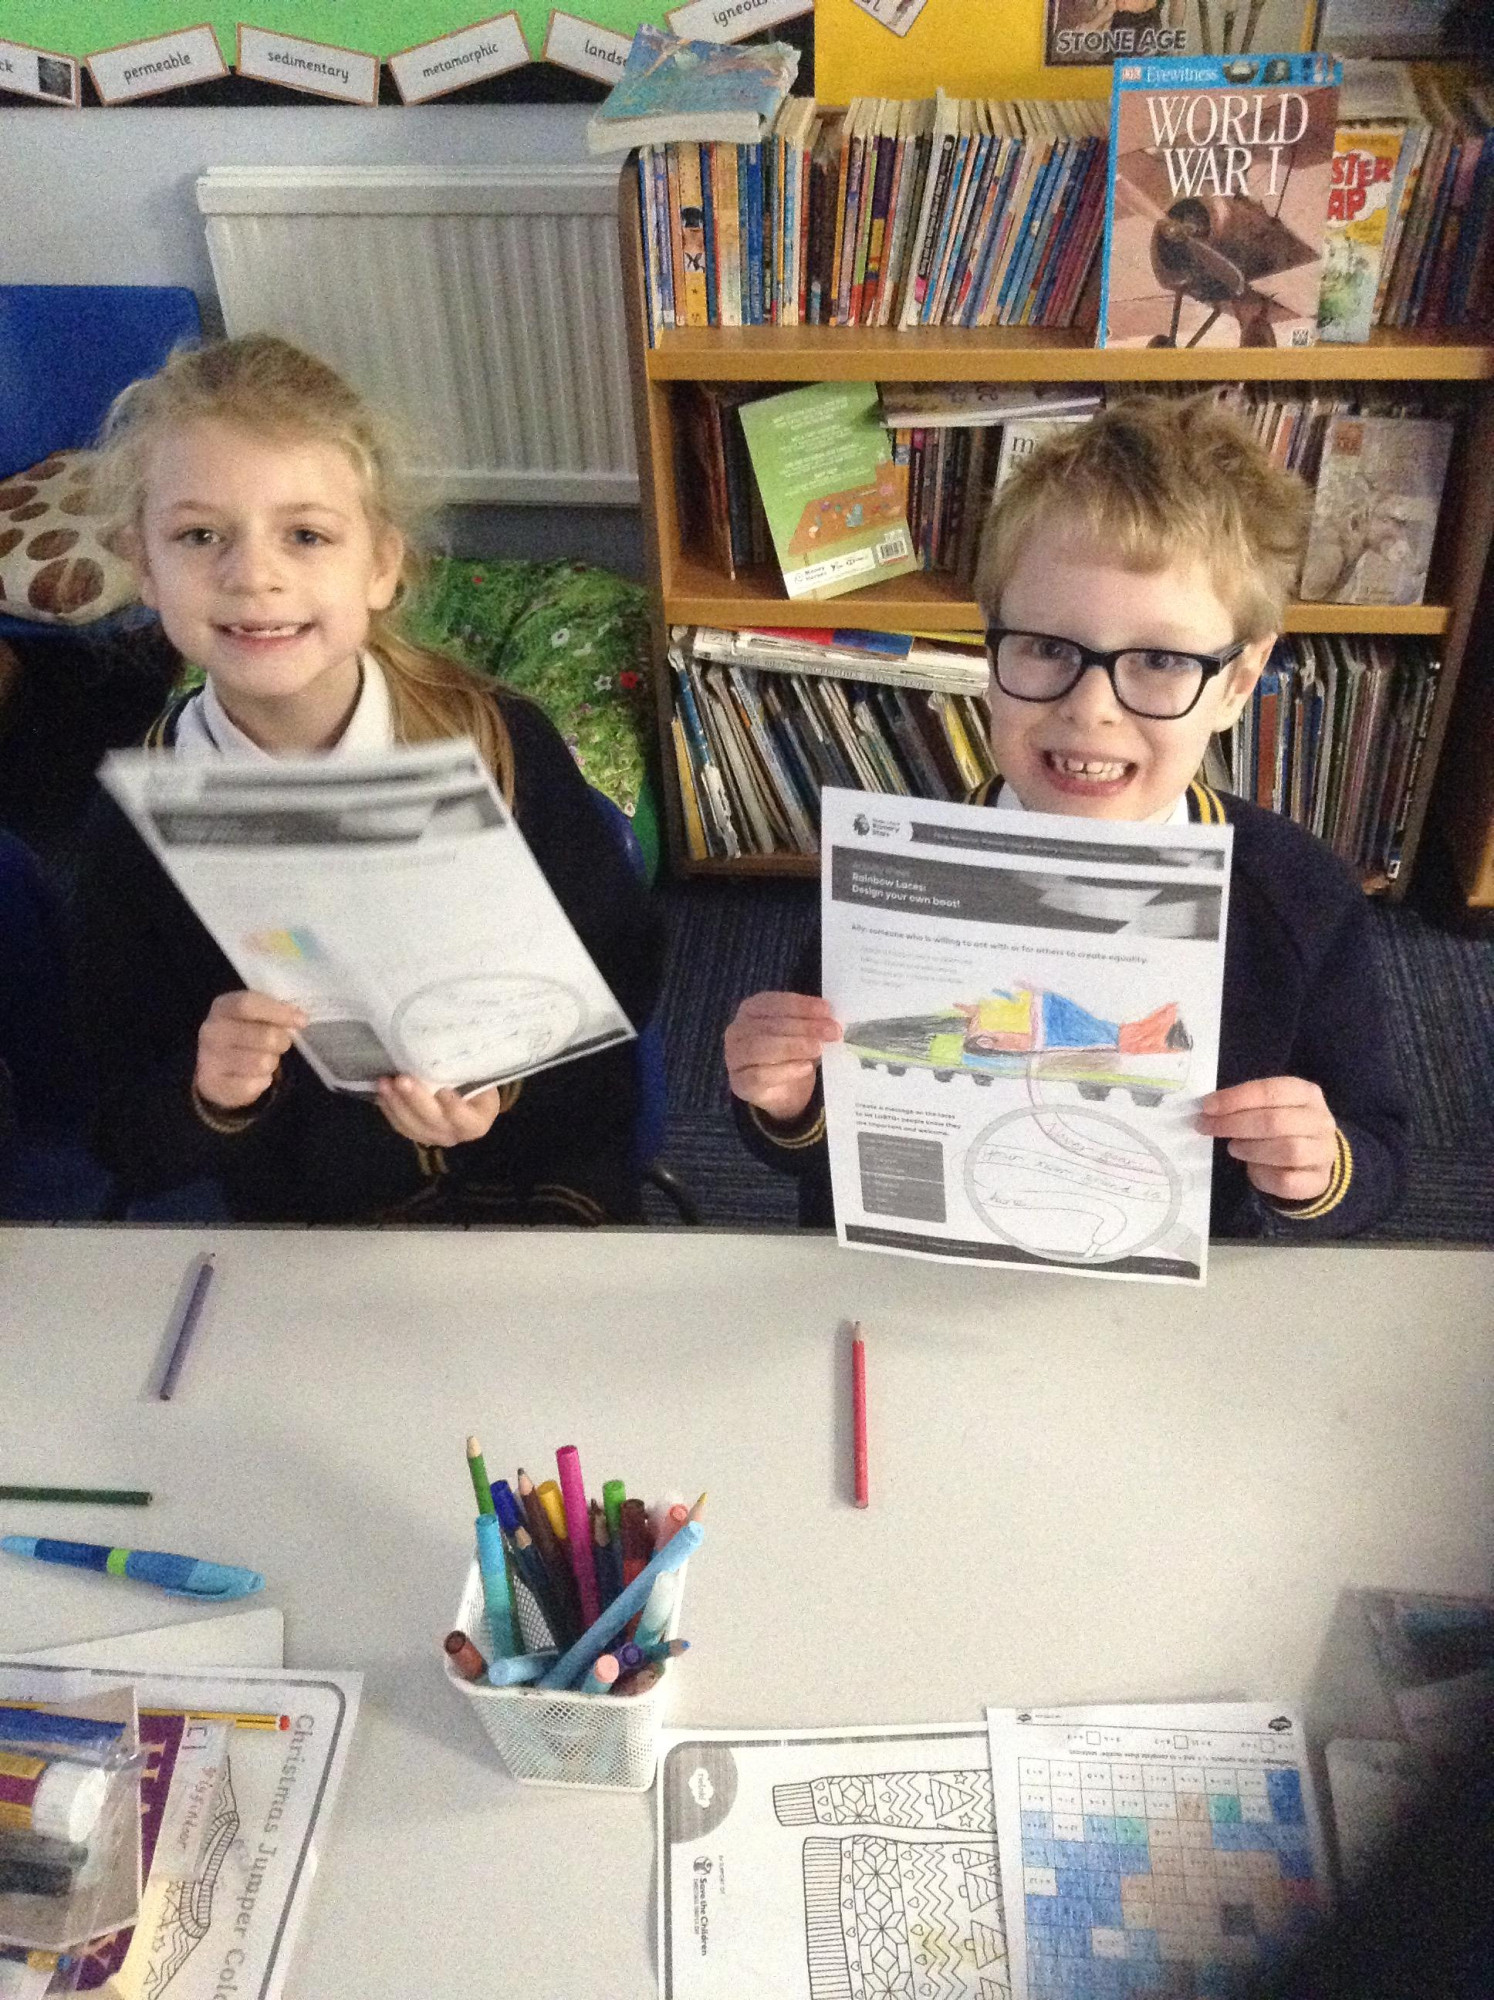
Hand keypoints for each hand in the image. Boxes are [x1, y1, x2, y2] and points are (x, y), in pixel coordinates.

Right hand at [195, 991, 307, 1111]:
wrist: (217, 1070)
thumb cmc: (244, 1035)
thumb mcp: (255, 1017)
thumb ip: (274, 1012)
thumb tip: (299, 1018)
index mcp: (222, 1007)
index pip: (249, 1004)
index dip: (278, 1012)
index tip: (302, 1021)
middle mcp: (210, 1031)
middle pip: (263, 1035)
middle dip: (282, 1041)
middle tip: (281, 1043)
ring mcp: (209, 1059)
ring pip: (261, 1062)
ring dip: (272, 1062)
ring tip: (265, 1059)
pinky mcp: (214, 1085)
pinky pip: (253, 1085)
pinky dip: (262, 1082)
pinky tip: (256, 1076)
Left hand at [375, 1075, 503, 1147]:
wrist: (466, 1093)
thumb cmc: (474, 1079)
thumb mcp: (478, 1074)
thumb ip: (467, 1069)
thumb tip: (450, 1049)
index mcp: (477, 1122)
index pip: (468, 1122)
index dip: (455, 1108)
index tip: (443, 1089)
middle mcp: (456, 1134)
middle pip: (434, 1122)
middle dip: (416, 1100)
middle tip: (402, 1079)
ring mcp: (434, 1136)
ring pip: (413, 1126)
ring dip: (397, 1104)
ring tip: (384, 1083)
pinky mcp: (416, 1133)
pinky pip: (400, 1126)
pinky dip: (389, 1109)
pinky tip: (382, 1093)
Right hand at [724, 992, 840, 1123]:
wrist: (783, 1092)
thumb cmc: (791, 1054)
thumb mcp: (802, 1034)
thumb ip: (811, 1024)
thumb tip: (830, 1020)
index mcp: (751, 1009)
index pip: (773, 1002)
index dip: (801, 1005)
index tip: (827, 1010)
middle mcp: (737, 1030)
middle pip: (769, 1025)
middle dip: (804, 1027)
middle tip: (831, 1031)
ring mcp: (734, 1057)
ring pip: (760, 1048)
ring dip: (793, 1046)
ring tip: (818, 1048)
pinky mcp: (740, 1083)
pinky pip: (760, 1075)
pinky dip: (786, 1070)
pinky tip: (806, 1067)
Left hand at [1195, 1077, 1337, 1203]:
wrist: (1312, 1160)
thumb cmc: (1283, 1128)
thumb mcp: (1269, 1107)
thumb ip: (1245, 1105)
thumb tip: (1209, 1108)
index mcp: (1306, 1094)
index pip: (1271, 1091)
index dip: (1236, 1098)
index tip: (1207, 1107)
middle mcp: (1320, 1121)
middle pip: (1275, 1121)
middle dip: (1234, 1124)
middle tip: (1208, 1127)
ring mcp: (1323, 1151)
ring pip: (1287, 1150)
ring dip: (1251, 1149)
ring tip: (1233, 1148)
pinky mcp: (1318, 1180)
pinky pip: (1288, 1180)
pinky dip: (1264, 1175)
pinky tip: (1253, 1170)